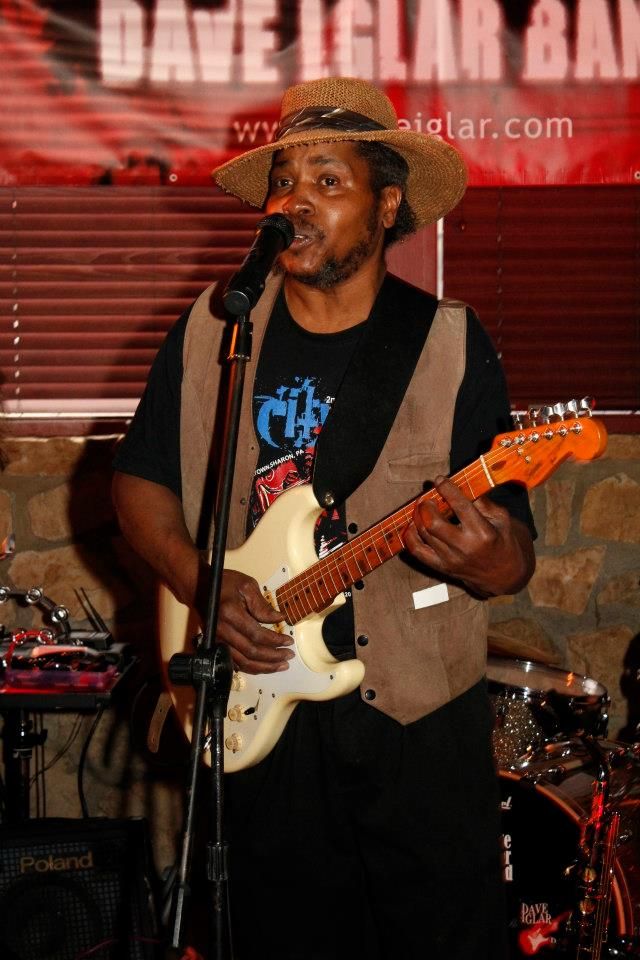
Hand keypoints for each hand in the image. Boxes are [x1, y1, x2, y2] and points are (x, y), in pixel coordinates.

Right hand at [213, 569, 291, 674]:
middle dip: (273, 657)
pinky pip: (235, 663)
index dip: (275, 641)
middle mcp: (222, 630)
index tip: (288, 641)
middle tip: (288, 656)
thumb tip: (278, 619)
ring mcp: (218, 640)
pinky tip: (263, 666)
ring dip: (264, 667)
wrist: (200, 588)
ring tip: (280, 665)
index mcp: (230, 613)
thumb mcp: (247, 586)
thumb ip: (262, 605)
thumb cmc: (224, 584)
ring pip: (243, 662)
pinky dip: (250, 668)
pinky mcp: (217, 645)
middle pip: (251, 653)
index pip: (257, 635)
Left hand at [403, 476, 534, 596]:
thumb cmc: (502, 540)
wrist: (503, 574)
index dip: (447, 490)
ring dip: (418, 516)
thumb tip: (462, 484)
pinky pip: (417, 551)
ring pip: (424, 534)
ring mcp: (451, 559)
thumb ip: (482, 501)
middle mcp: (465, 547)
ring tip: (422, 507)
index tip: (440, 480)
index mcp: (483, 532)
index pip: (460, 506)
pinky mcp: (442, 568)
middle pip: (433, 522)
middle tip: (428, 498)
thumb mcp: (501, 518)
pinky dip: (410, 536)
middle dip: (426, 505)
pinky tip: (414, 525)